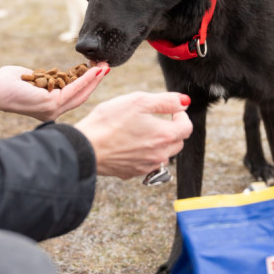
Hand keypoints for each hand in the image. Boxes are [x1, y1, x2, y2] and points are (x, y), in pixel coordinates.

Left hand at [0, 63, 108, 121]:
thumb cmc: (8, 82)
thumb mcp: (34, 79)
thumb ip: (47, 78)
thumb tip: (54, 73)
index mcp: (49, 107)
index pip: (73, 95)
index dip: (87, 83)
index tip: (96, 69)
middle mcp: (53, 111)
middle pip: (81, 96)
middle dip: (95, 81)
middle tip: (106, 67)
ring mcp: (53, 109)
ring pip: (80, 93)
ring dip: (94, 79)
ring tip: (104, 66)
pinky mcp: (52, 104)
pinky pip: (74, 89)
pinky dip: (85, 79)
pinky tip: (94, 70)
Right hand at [75, 92, 192, 178]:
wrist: (86, 147)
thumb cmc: (110, 122)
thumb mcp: (139, 101)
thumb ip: (166, 101)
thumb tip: (184, 102)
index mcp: (165, 136)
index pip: (187, 127)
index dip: (181, 116)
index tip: (172, 110)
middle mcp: (160, 155)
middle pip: (177, 142)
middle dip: (171, 129)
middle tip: (155, 119)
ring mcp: (147, 167)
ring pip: (162, 154)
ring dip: (158, 143)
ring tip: (140, 131)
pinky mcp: (132, 173)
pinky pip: (146, 163)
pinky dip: (143, 154)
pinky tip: (129, 144)